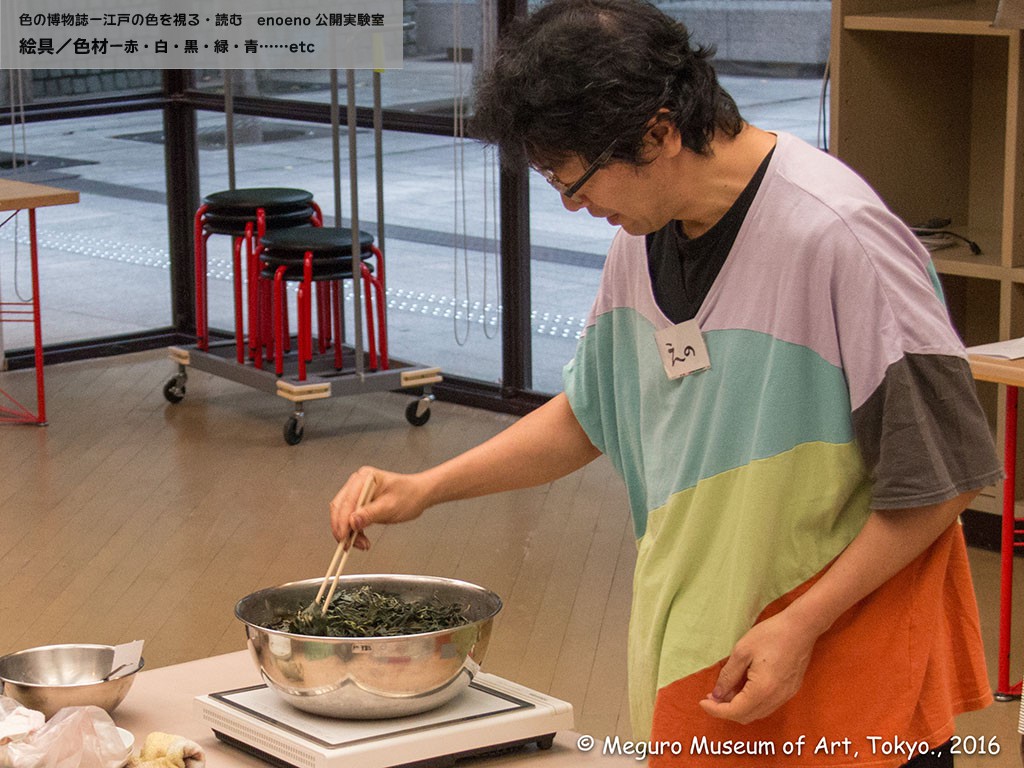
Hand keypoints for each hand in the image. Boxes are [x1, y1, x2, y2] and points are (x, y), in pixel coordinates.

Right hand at [329, 466, 430, 548]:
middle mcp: (357, 483)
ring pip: (342, 514)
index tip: (344, 536)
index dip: (342, 520)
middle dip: (342, 528)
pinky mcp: (359, 503)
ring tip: (360, 543)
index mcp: (364, 478)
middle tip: (348, 544)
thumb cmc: (409, 495)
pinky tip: (360, 539)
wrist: (418, 495)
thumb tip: (352, 521)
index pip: (347, 501)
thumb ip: (370, 514)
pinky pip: (349, 518)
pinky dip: (352, 530)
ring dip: (347, 531)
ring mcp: (357, 492)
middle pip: (340, 507)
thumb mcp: (390, 507)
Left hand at [698, 611, 816, 723]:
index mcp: (762, 690)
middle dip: (726, 709)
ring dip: (739, 706)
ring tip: (726, 690)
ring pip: (757, 713)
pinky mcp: (790, 691)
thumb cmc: (770, 635)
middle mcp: (775, 699)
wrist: (800, 628)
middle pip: (746, 716)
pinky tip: (744, 686)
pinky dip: (752, 702)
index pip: (735, 711)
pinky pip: (767, 705)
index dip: (716, 710)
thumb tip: (717, 694)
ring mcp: (785, 696)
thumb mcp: (741, 651)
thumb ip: (728, 676)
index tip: (702, 701)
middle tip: (712, 695)